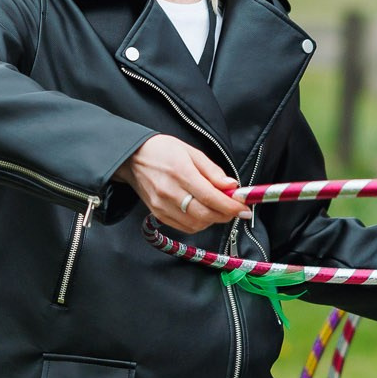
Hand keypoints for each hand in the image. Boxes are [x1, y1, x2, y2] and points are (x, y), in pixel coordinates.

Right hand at [121, 134, 249, 231]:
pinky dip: (198, 224)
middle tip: (235, 210)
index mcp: (181, 173)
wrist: (132, 158)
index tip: (244, 208)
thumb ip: (213, 171)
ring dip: (212, 220)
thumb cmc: (162, 151)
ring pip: (196, 224)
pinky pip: (184, 227)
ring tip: (218, 210)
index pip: (211, 197)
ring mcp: (162, 206)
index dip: (231, 206)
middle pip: (205, 215)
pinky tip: (203, 213)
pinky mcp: (158, 214)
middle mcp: (170, 192)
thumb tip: (231, 186)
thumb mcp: (192, 152)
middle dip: (225, 215)